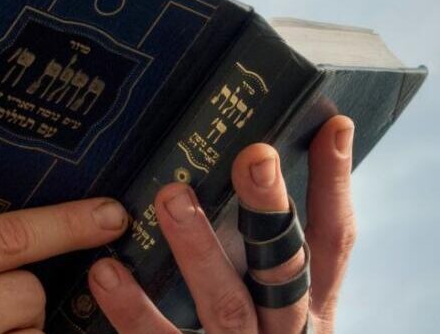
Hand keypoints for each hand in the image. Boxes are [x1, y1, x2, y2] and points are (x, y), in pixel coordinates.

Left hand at [89, 116, 356, 332]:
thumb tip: (250, 184)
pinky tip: (105, 272)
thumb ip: (271, 264)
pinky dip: (134, 312)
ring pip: (227, 307)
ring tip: (171, 198)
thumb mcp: (286, 315)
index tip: (330, 125)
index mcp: (312, 310)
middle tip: (253, 156)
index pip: (334, 241)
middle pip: (286, 269)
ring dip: (200, 250)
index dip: (334, 184)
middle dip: (272, 212)